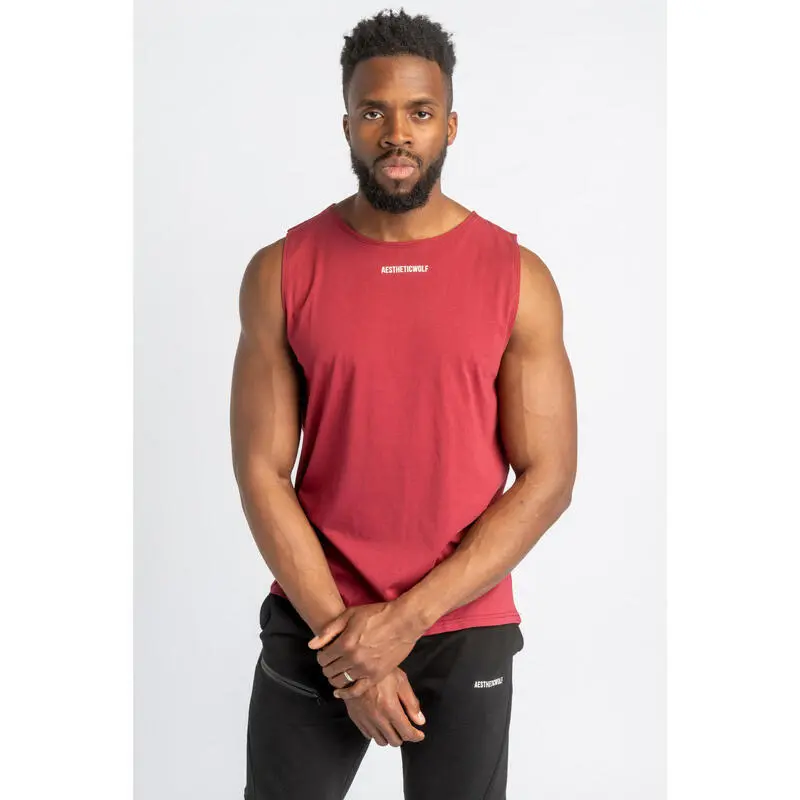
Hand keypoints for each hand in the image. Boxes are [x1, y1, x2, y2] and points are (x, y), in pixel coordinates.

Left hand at [308, 601, 422, 698]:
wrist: (403, 621)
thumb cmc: (377, 615)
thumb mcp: (350, 614)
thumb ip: (329, 630)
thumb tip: (312, 645)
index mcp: (345, 643)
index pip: (323, 657)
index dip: (321, 655)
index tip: (325, 653)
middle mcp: (353, 658)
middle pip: (329, 670)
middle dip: (327, 666)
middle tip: (331, 661)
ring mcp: (364, 669)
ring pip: (340, 681)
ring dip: (335, 677)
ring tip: (337, 671)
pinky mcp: (376, 676)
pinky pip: (356, 691)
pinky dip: (345, 694)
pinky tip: (340, 691)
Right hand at [342, 667, 425, 746]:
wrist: (355, 666)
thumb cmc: (379, 671)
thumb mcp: (401, 681)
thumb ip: (411, 703)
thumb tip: (419, 720)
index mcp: (390, 708)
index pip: (407, 732)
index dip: (416, 736)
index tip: (419, 734)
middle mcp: (377, 717)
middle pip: (394, 741)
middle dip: (403, 736)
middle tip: (406, 728)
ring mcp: (365, 719)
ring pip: (381, 741)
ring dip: (389, 736)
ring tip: (393, 726)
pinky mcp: (356, 718)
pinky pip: (368, 735)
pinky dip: (376, 733)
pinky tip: (380, 723)